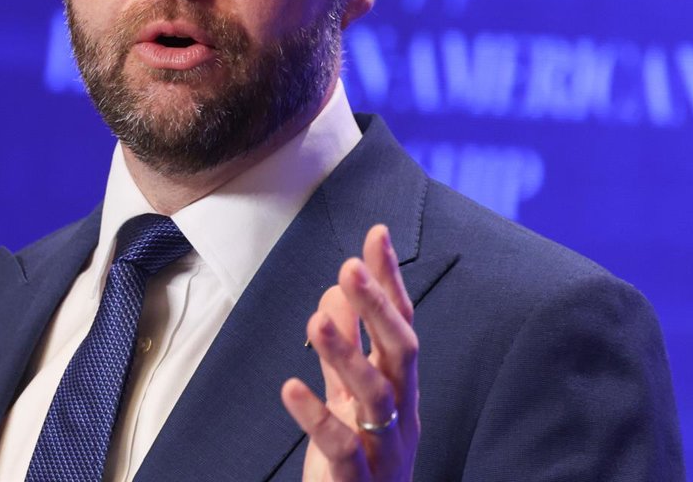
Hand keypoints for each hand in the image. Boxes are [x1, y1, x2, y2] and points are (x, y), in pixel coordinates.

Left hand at [281, 224, 419, 481]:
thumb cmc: (359, 459)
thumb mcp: (349, 396)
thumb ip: (345, 348)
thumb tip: (337, 293)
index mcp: (400, 387)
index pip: (401, 324)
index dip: (390, 280)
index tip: (377, 235)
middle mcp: (401, 413)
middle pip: (401, 352)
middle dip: (378, 308)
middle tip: (350, 267)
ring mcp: (384, 447)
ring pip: (376, 396)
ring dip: (347, 355)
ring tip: (317, 321)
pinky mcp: (358, 480)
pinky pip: (342, 447)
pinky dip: (317, 416)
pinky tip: (291, 388)